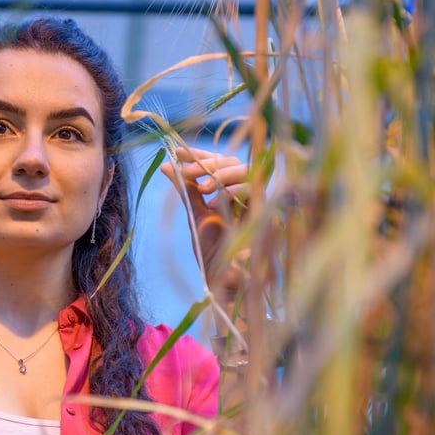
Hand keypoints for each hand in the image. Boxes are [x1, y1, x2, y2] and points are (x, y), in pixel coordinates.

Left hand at [160, 148, 249, 312]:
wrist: (224, 281)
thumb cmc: (212, 252)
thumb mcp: (196, 216)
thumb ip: (186, 190)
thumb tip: (166, 165)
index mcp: (230, 192)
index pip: (220, 163)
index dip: (201, 155)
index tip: (178, 153)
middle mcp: (246, 194)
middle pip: (235, 161)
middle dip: (209, 164)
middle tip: (187, 173)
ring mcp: (258, 202)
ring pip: (248, 171)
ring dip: (222, 175)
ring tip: (203, 190)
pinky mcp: (268, 213)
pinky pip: (256, 189)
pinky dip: (235, 190)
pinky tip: (218, 203)